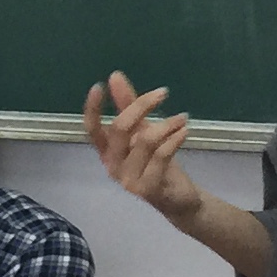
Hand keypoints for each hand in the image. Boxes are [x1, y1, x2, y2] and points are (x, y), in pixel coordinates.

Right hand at [81, 72, 204, 223]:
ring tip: (182, 118)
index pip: (92, 129)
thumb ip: (129, 106)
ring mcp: (128, 179)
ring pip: (144, 141)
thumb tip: (115, 77)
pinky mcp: (148, 188)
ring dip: (166, 124)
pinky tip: (184, 131)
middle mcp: (112, 166)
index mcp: (107, 152)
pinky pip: (161, 155)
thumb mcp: (143, 131)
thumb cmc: (158, 164)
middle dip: (141, 106)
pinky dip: (174, 138)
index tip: (100, 85)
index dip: (92, 109)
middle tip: (162, 93)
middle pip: (119, 128)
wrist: (179, 199)